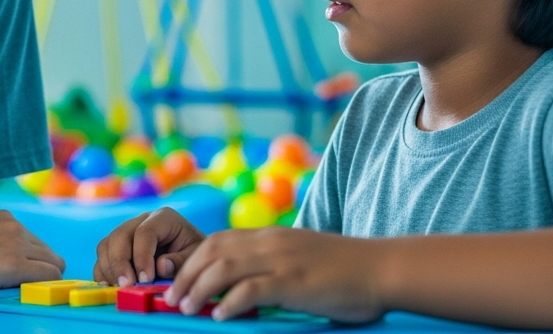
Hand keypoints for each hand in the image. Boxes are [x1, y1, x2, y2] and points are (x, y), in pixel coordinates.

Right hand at [0, 211, 63, 289]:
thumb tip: (1, 261)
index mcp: (5, 219)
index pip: (36, 244)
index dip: (33, 262)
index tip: (24, 276)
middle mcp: (15, 227)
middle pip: (49, 254)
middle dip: (41, 271)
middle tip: (23, 288)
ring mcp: (16, 245)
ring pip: (53, 265)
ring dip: (40, 279)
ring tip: (17, 290)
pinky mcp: (13, 265)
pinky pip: (48, 277)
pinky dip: (41, 287)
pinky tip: (21, 292)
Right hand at [94, 207, 204, 286]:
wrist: (191, 255)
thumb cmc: (195, 255)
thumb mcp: (195, 257)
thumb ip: (180, 261)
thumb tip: (160, 266)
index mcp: (163, 218)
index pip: (144, 232)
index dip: (142, 256)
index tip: (146, 279)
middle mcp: (141, 221)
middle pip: (120, 236)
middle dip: (120, 263)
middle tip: (127, 286)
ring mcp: (127, 233)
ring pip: (107, 245)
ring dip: (109, 268)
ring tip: (120, 288)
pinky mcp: (117, 247)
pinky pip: (102, 257)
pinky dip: (103, 272)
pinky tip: (111, 287)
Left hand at [162, 226, 383, 323]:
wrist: (381, 268)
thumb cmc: (344, 271)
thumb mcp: (300, 258)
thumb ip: (271, 266)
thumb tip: (243, 287)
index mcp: (270, 236)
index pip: (217, 241)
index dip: (191, 261)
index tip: (177, 282)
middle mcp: (270, 242)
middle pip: (212, 251)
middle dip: (186, 275)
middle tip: (172, 299)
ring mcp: (282, 259)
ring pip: (224, 267)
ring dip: (199, 288)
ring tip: (187, 308)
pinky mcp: (294, 280)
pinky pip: (253, 289)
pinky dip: (230, 302)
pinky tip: (221, 316)